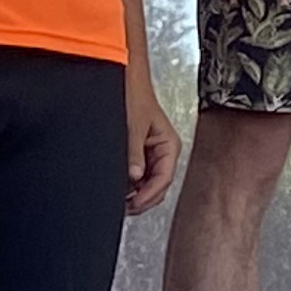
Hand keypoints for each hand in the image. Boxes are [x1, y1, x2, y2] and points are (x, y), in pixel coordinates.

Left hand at [124, 80, 180, 214]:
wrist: (126, 82)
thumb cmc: (135, 96)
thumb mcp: (133, 127)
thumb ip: (134, 153)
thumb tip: (135, 177)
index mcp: (169, 146)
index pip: (164, 179)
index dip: (149, 194)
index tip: (134, 204)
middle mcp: (164, 152)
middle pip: (158, 186)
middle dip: (142, 198)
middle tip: (125, 208)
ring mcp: (152, 155)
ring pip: (148, 183)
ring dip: (136, 193)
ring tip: (121, 201)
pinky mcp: (141, 154)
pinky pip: (140, 176)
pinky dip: (131, 185)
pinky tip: (120, 189)